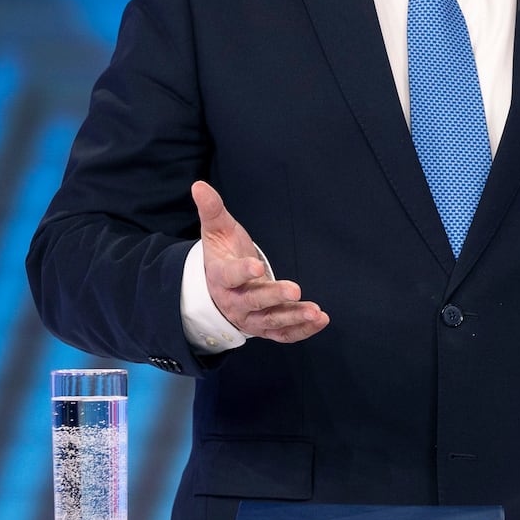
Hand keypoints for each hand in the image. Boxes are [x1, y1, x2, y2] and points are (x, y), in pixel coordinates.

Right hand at [193, 180, 328, 343]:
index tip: (256, 266)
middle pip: (253, 301)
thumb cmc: (223, 254)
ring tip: (316, 312)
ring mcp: (250, 317)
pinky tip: (320, 320)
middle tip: (294, 289)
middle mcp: (235, 301)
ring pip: (271, 321)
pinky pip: (283, 334)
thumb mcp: (216, 230)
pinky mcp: (266, 327)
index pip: (230, 275)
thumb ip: (211, 209)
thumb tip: (198, 185)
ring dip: (293, 318)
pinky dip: (301, 330)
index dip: (242, 271)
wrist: (221, 288)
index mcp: (221, 276)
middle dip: (273, 296)